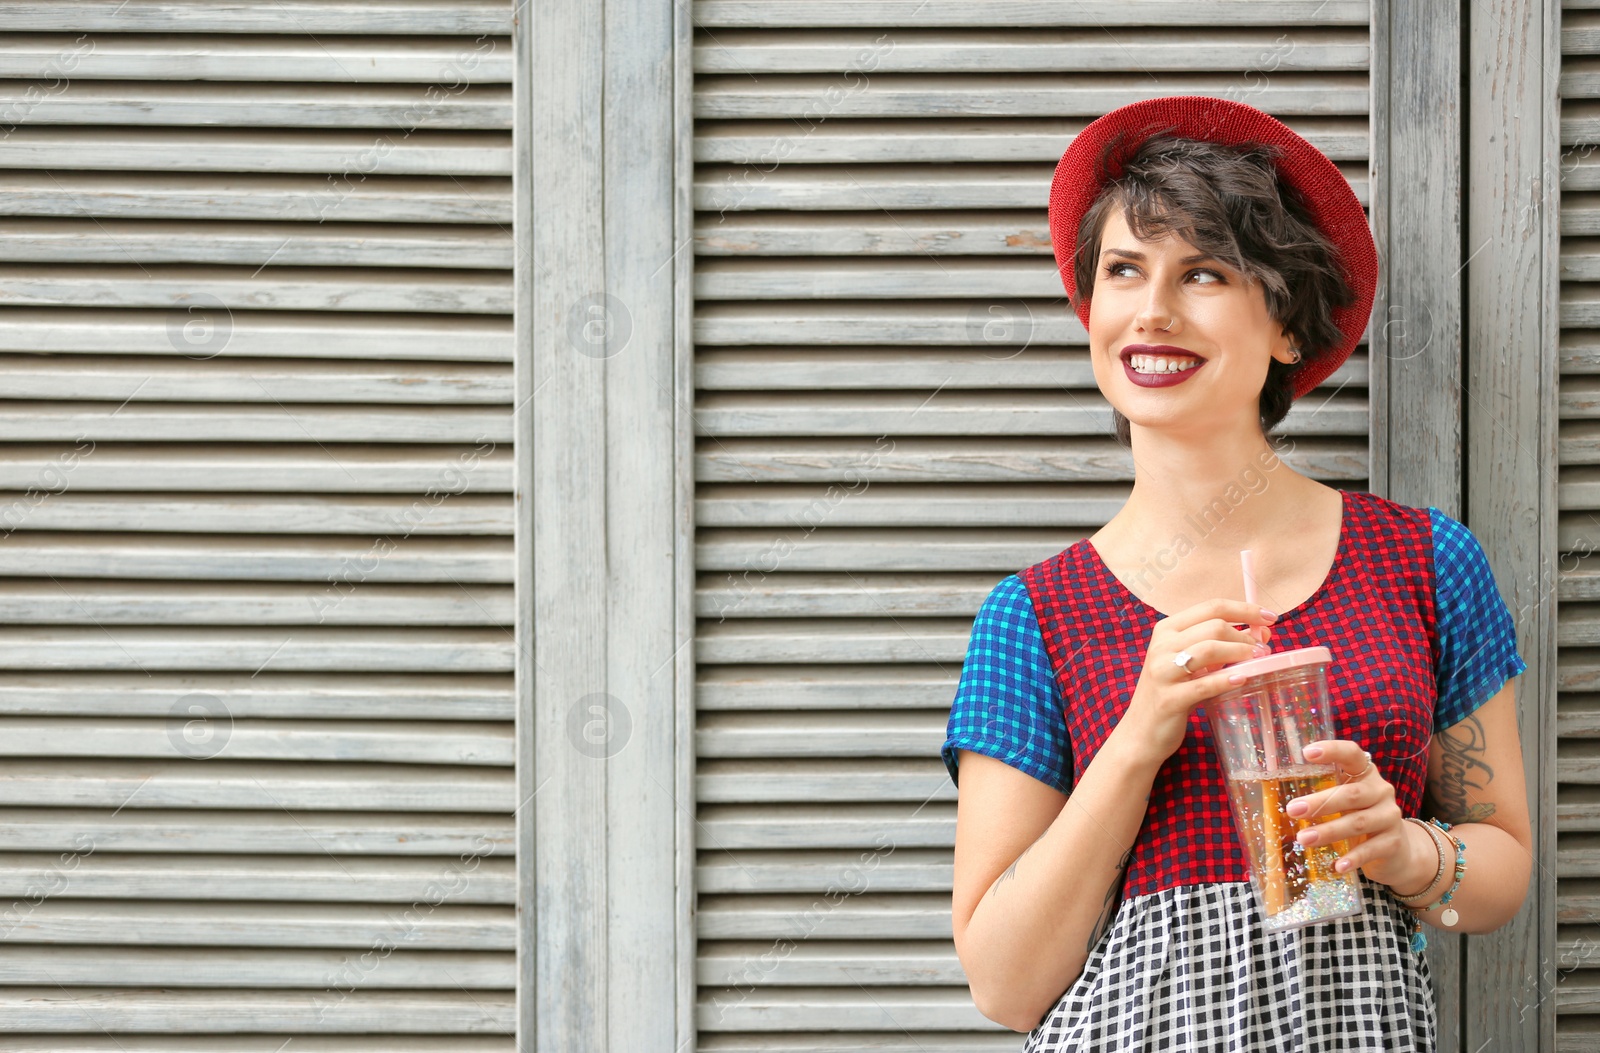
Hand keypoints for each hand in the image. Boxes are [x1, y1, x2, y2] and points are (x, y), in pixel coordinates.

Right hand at [1119, 598, 1277, 764]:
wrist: (1142, 731)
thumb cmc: (1172, 691)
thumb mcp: (1192, 662)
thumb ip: (1222, 645)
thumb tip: (1263, 632)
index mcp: (1166, 630)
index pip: (1211, 607)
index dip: (1245, 609)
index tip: (1270, 617)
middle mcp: (1161, 646)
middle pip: (1214, 626)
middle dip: (1245, 636)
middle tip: (1262, 650)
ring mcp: (1162, 672)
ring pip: (1210, 649)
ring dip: (1240, 653)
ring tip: (1258, 661)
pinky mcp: (1169, 699)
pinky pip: (1205, 685)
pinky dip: (1227, 680)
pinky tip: (1242, 679)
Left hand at [1284, 739, 1424, 890]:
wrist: (1397, 850)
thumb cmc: (1358, 816)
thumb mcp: (1343, 800)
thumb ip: (1322, 793)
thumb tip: (1279, 799)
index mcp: (1365, 774)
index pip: (1352, 754)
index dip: (1332, 750)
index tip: (1307, 753)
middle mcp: (1381, 791)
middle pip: (1352, 794)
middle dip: (1320, 803)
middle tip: (1293, 810)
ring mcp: (1389, 817)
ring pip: (1358, 822)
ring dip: (1329, 831)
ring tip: (1303, 839)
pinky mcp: (1393, 842)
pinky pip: (1370, 850)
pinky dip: (1352, 858)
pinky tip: (1336, 866)